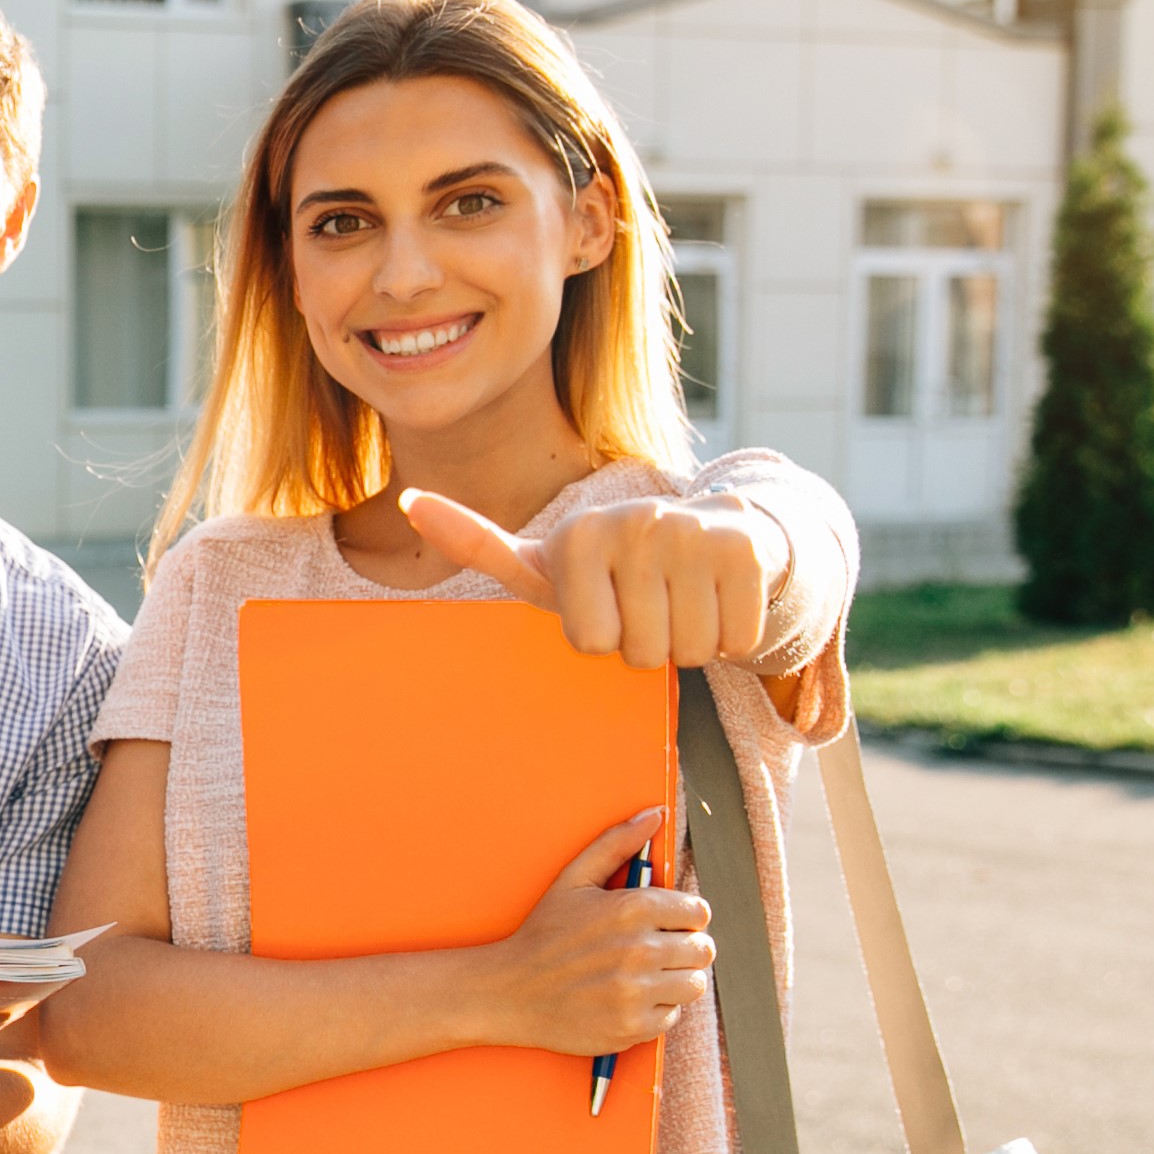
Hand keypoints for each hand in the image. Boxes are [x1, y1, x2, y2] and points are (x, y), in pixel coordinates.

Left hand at [401, 488, 790, 667]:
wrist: (715, 532)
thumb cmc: (614, 566)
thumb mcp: (544, 562)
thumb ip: (476, 543)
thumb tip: (408, 501)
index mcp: (579, 535)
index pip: (591, 643)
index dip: (602, 638)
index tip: (605, 604)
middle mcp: (634, 523)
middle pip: (641, 652)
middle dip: (650, 644)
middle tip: (651, 606)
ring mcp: (692, 532)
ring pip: (690, 649)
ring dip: (691, 641)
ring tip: (683, 600)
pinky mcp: (744, 549)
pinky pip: (737, 638)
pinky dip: (734, 635)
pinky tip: (720, 597)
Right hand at [470, 809, 713, 1055]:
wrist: (508, 992)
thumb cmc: (543, 934)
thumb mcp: (573, 880)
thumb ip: (617, 843)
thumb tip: (655, 814)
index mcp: (631, 908)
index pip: (698, 912)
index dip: (682, 917)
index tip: (664, 924)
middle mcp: (639, 950)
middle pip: (703, 949)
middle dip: (682, 948)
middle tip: (652, 951)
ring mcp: (637, 991)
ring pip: (694, 983)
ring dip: (675, 980)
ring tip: (644, 975)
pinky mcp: (633, 1026)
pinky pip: (673, 1015)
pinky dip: (656, 1009)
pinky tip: (628, 998)